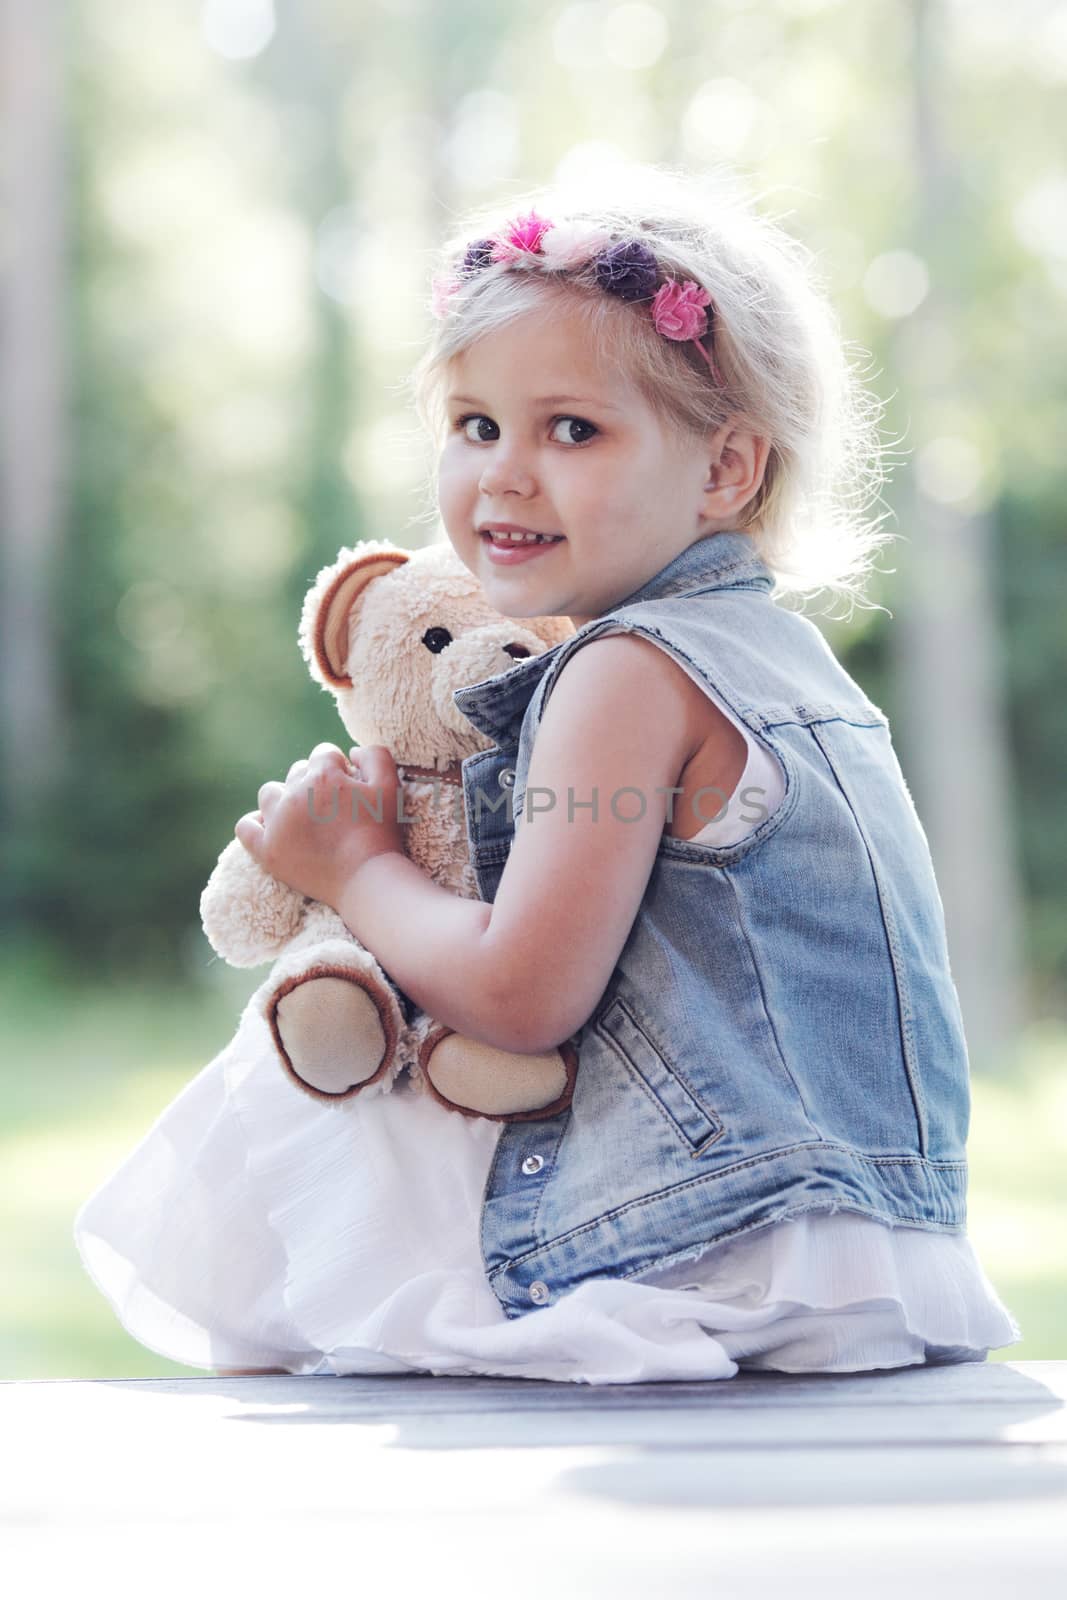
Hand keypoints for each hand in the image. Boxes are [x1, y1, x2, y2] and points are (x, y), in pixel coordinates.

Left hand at [234, 743, 403, 909]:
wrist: (367, 879)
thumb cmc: (381, 833)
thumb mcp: (390, 786)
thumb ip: (375, 756)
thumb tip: (351, 751)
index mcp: (324, 775)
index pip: (324, 754)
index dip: (338, 768)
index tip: (347, 788)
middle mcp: (296, 793)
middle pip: (297, 772)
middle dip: (313, 783)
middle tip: (331, 809)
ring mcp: (278, 822)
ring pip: (270, 793)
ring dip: (284, 798)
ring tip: (302, 817)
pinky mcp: (268, 850)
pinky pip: (245, 827)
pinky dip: (255, 824)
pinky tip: (272, 829)